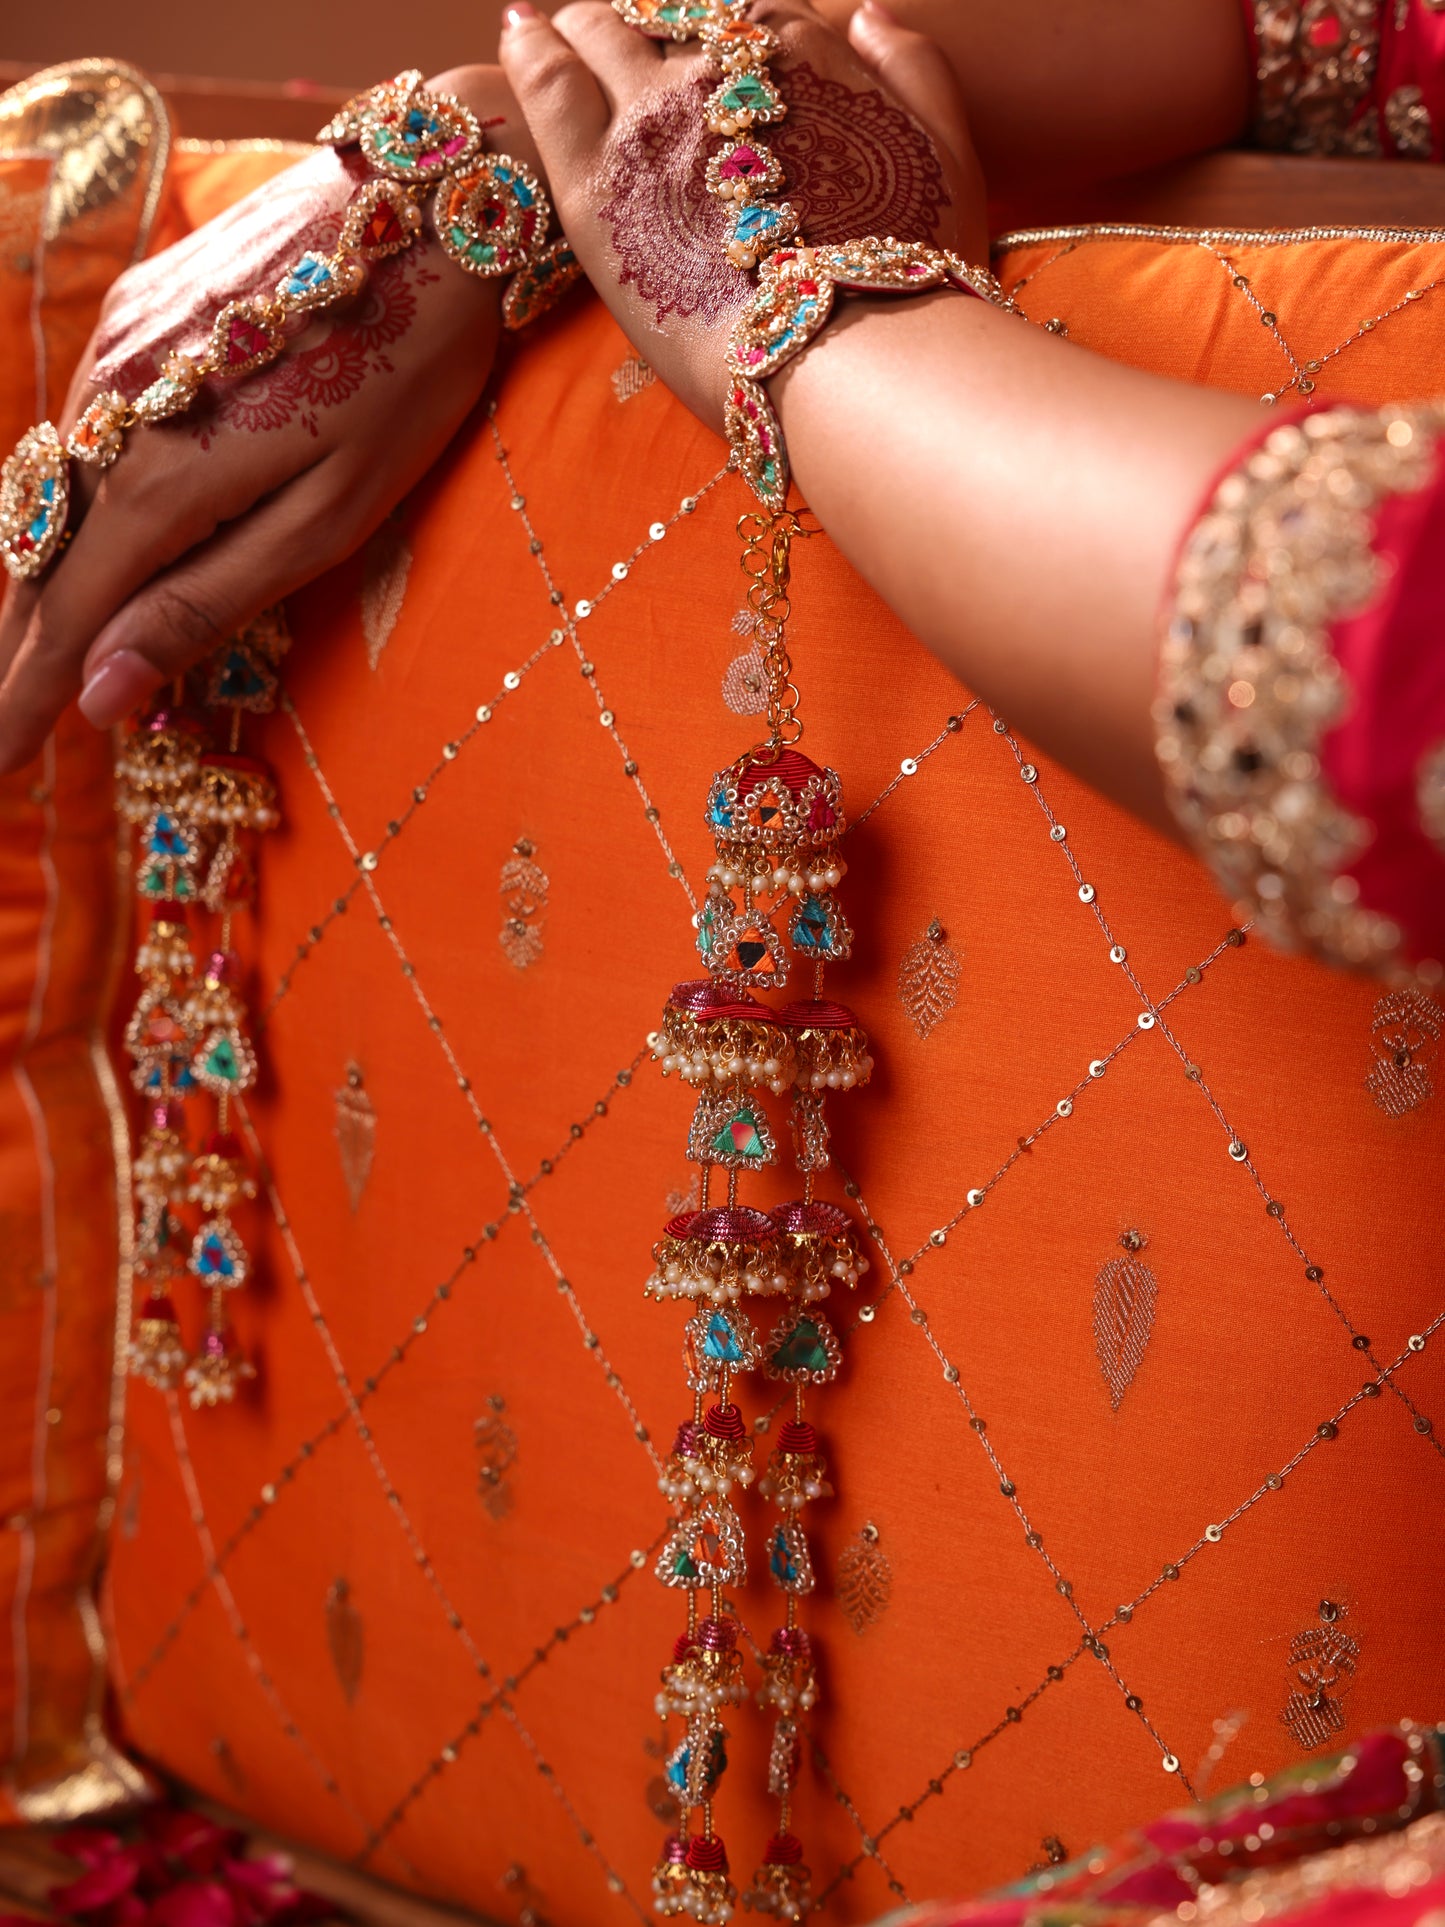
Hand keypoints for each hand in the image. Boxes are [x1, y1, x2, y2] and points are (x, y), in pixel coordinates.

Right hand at [0, 65, 541, 774]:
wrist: (430, 207)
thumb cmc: (406, 376)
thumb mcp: (331, 515)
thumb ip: (210, 600)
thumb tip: (104, 692)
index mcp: (165, 483)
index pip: (66, 617)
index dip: (25, 696)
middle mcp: (113, 414)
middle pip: (38, 562)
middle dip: (14, 653)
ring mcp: (116, 354)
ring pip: (48, 493)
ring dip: (32, 581)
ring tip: (21, 661)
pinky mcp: (136, 312)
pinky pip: (76, 430)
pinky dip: (65, 501)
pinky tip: (69, 540)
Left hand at [498, 0, 984, 433]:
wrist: (853, 359)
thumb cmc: (913, 276)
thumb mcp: (947, 157)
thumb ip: (914, 71)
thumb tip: (867, 17)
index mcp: (802, 52)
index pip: (744, 13)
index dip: (723, 31)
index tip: (710, 48)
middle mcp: (722, 66)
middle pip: (668, 15)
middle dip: (651, 24)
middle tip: (629, 42)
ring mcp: (655, 118)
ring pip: (600, 33)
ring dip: (586, 28)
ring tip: (562, 32)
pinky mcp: (599, 185)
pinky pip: (546, 83)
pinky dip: (529, 49)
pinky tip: (519, 32)